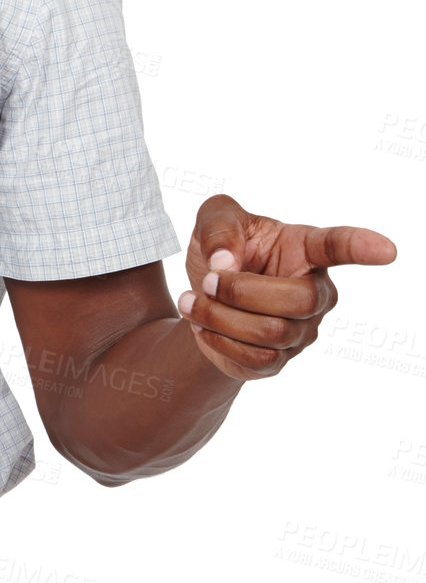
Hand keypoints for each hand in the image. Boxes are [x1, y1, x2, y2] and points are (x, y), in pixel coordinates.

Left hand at [177, 193, 396, 380]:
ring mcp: (302, 331)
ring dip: (219, 316)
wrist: (199, 297)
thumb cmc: (220, 250)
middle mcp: (315, 291)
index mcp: (304, 249)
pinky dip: (218, 340)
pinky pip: (255, 358)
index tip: (387, 251)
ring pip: (271, 332)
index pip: (338, 247)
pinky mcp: (279, 362)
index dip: (362, 248)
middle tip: (208, 280)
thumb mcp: (213, 220)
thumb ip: (219, 227)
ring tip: (193, 301)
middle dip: (241, 291)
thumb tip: (226, 263)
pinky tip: (204, 325)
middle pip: (299, 300)